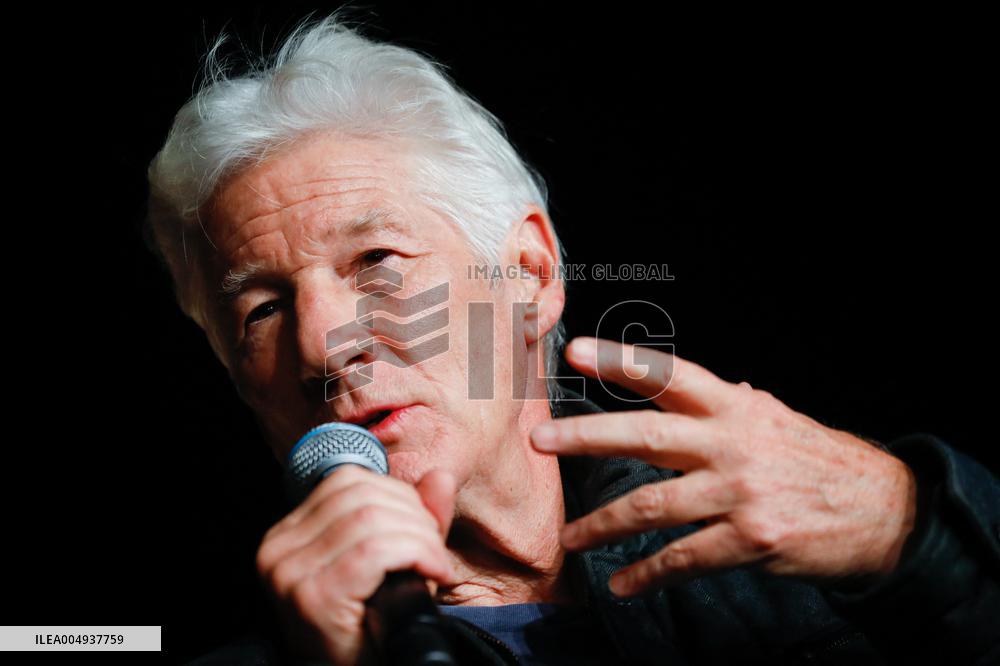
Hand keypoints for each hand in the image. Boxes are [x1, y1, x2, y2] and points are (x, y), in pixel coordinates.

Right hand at [256, 466, 457, 664]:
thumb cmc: (370, 627)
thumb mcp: (395, 562)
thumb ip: (416, 517)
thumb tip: (439, 475)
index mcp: (289, 533)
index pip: (347, 480)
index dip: (398, 494)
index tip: (424, 527)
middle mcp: (279, 547)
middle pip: (362, 495)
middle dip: (414, 516)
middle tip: (435, 552)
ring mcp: (290, 572)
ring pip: (373, 518)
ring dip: (421, 538)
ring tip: (436, 566)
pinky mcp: (313, 595)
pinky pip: (376, 551)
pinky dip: (417, 555)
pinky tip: (433, 574)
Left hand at [530, 337, 917, 597]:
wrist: (883, 511)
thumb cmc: (818, 461)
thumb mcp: (774, 418)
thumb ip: (725, 405)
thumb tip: (683, 385)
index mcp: (735, 407)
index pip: (669, 375)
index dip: (621, 362)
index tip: (576, 352)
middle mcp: (732, 443)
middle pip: (645, 435)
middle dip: (587, 437)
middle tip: (541, 439)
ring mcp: (740, 492)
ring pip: (653, 506)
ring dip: (603, 525)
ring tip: (570, 538)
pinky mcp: (751, 539)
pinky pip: (684, 559)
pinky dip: (647, 574)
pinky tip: (620, 583)